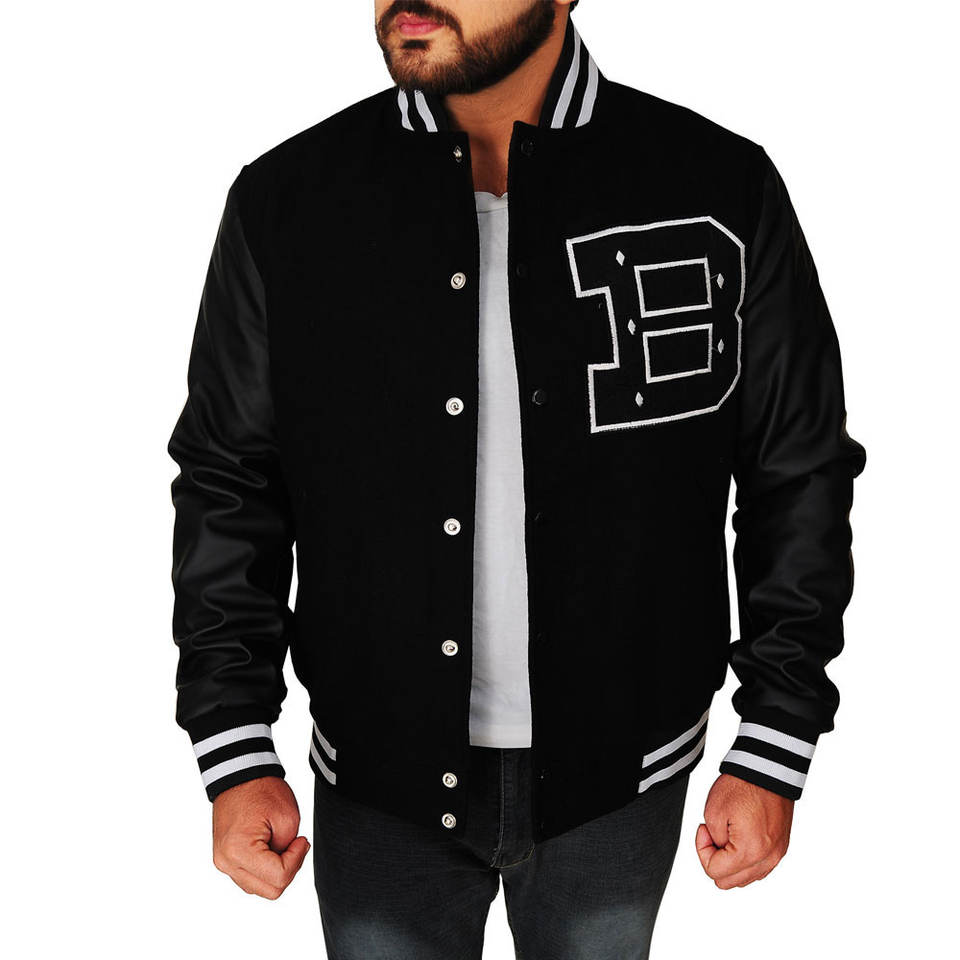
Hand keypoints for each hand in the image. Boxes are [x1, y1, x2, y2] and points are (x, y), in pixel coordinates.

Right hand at [212, 776, 310, 898]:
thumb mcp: (287, 818)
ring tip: (279, 843)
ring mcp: (223, 863)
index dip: (297, 860)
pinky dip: (264, 868)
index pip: (279, 878)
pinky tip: (269, 848)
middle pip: (269, 890)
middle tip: (293, 843)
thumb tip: (286, 867)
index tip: (301, 839)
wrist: (239, 776)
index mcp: (239, 852)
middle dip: (288, 869)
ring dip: (275, 871)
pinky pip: (250, 877)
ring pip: (260, 887)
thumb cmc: (261, 790)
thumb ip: (290, 850)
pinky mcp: (225, 860)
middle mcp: (226, 863)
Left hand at [695, 773, 792, 888]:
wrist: (767, 770)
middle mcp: (767, 859)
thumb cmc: (742, 785)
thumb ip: (712, 843)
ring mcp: (776, 855)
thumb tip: (719, 855)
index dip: (702, 850)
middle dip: (715, 860)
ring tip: (728, 835)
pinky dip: (745, 860)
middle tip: (713, 834)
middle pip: (729, 882)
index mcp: (750, 851)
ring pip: (744, 878)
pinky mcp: (781, 848)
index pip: (715, 872)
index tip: (704, 829)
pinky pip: (759, 868)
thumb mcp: (713, 812)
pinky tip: (740, 838)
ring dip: (731, 862)